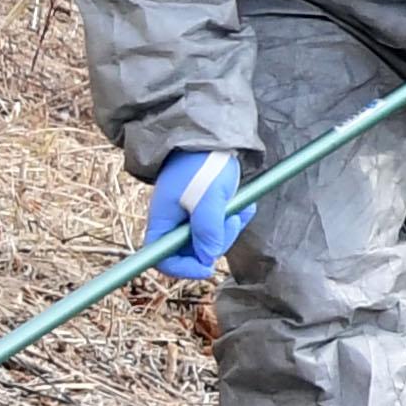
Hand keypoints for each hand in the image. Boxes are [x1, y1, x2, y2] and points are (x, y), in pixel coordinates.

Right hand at [142, 147, 252, 280]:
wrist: (213, 136)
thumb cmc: (203, 164)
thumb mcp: (207, 198)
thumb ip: (207, 229)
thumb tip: (208, 259)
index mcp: (163, 222)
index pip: (164, 260)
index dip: (184, 269)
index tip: (207, 267)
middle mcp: (176, 222)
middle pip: (195, 252)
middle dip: (218, 240)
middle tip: (230, 218)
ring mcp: (193, 216)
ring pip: (214, 238)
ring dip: (230, 225)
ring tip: (237, 204)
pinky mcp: (210, 208)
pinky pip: (225, 223)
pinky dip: (237, 215)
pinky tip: (242, 200)